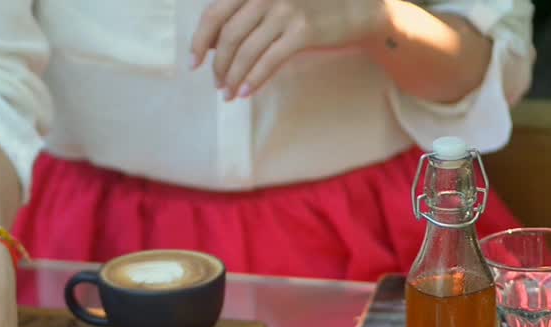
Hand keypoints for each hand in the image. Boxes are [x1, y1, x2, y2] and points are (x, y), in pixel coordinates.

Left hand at [190, 0, 389, 99]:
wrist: (357, 7)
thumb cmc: (309, 6)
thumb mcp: (273, 2)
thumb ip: (245, 15)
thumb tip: (210, 45)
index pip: (214, 13)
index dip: (200, 41)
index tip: (193, 62)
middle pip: (228, 36)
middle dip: (218, 65)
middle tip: (216, 84)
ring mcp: (285, 10)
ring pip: (246, 52)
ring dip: (233, 77)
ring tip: (229, 93)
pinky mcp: (303, 31)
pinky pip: (268, 61)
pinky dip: (253, 80)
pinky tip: (246, 92)